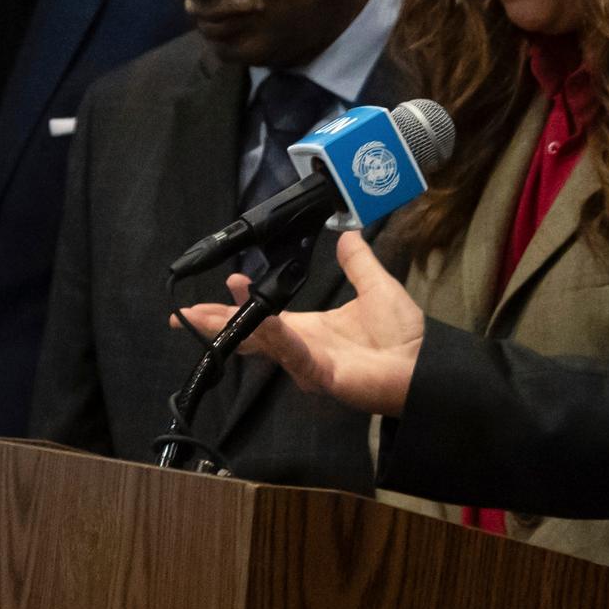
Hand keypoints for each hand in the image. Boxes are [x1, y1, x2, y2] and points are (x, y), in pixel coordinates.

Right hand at [174, 231, 423, 415]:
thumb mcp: (376, 287)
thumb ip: (358, 264)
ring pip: (264, 342)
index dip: (242, 302)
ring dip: (237, 325)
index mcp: (312, 328)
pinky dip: (275, 337)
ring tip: (205, 314)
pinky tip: (261, 322)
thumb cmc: (403, 334)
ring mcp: (309, 362)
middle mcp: (303, 346)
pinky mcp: (321, 374)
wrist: (424, 363)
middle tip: (183, 314)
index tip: (225, 281)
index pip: (266, 315)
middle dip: (218, 323)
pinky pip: (293, 353)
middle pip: (252, 334)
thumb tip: (348, 235)